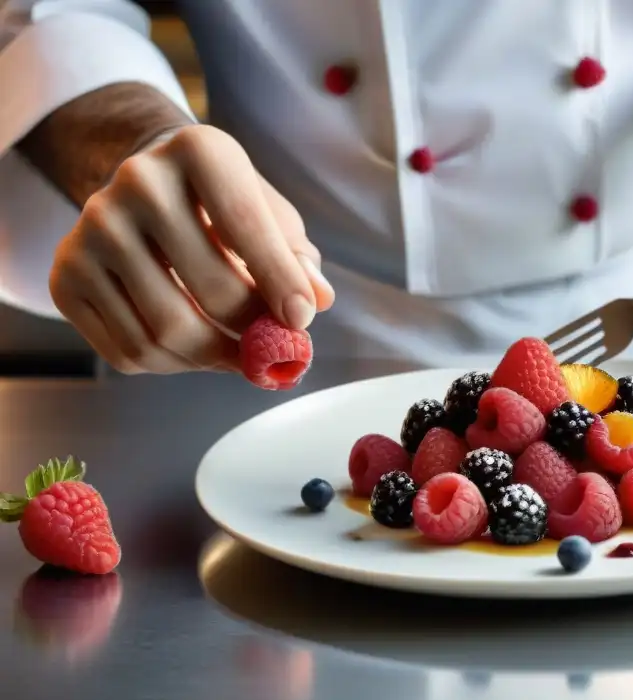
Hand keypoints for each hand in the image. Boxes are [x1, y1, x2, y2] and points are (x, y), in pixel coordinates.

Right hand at [49, 125, 334, 373]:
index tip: (301, 320)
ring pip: (165, 333)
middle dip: (252, 333)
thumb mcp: (271, 216)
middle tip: (273, 351)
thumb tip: (317, 298)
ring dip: (213, 359)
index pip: (246, 225)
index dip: (279, 281)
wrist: (149, 190)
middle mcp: (137, 180)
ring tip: (237, 354)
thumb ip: (297, 257)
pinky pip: (128, 352)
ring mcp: (92, 227)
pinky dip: (172, 366)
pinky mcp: (66, 274)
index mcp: (199, 151)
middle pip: (209, 290)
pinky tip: (193, 348)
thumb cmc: (226, 207)